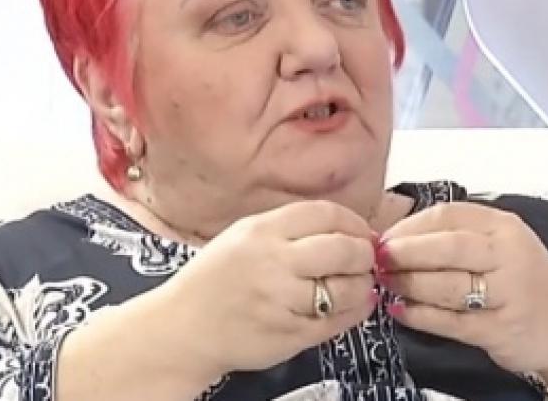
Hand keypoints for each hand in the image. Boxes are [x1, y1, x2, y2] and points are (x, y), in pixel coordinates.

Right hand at [157, 200, 378, 376]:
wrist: (182, 328)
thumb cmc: (214, 281)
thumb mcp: (242, 236)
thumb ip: (289, 229)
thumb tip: (346, 229)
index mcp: (261, 231)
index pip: (326, 213)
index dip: (354, 222)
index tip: (362, 232)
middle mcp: (273, 262)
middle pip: (343, 249)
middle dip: (364, 253)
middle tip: (365, 259)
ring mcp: (282, 301)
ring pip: (347, 288)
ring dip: (362, 285)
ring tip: (358, 284)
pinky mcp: (289, 335)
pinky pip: (338, 321)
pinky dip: (356, 312)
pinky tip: (355, 306)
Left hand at [379, 202, 547, 376]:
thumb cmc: (522, 282)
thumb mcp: (498, 245)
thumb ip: (454, 236)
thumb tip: (393, 238)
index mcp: (504, 227)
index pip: (449, 215)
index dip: (409, 226)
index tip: (382, 237)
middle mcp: (509, 255)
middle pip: (449, 247)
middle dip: (406, 252)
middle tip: (377, 259)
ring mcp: (508, 294)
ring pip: (449, 285)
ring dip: (409, 284)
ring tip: (385, 283)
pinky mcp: (502, 330)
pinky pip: (452, 322)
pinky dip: (420, 316)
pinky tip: (400, 311)